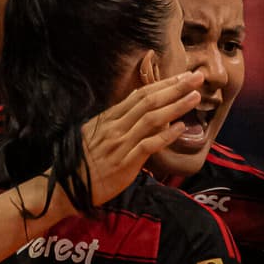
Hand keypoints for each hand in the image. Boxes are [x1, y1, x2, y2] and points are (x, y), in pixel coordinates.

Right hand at [78, 71, 202, 207]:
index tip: (183, 76)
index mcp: (109, 117)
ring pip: (152, 119)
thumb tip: (141, 103)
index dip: (164, 83)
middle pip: (150, 101)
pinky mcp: (125, 163)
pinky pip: (148, 145)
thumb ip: (119, 119)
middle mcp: (115, 127)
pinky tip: (180, 128)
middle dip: (175, 87)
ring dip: (176, 106)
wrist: (67, 187)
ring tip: (195, 97)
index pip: (141, 94)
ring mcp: (120, 144)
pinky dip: (165, 135)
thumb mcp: (97, 133)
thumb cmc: (84, 161)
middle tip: (197, 77)